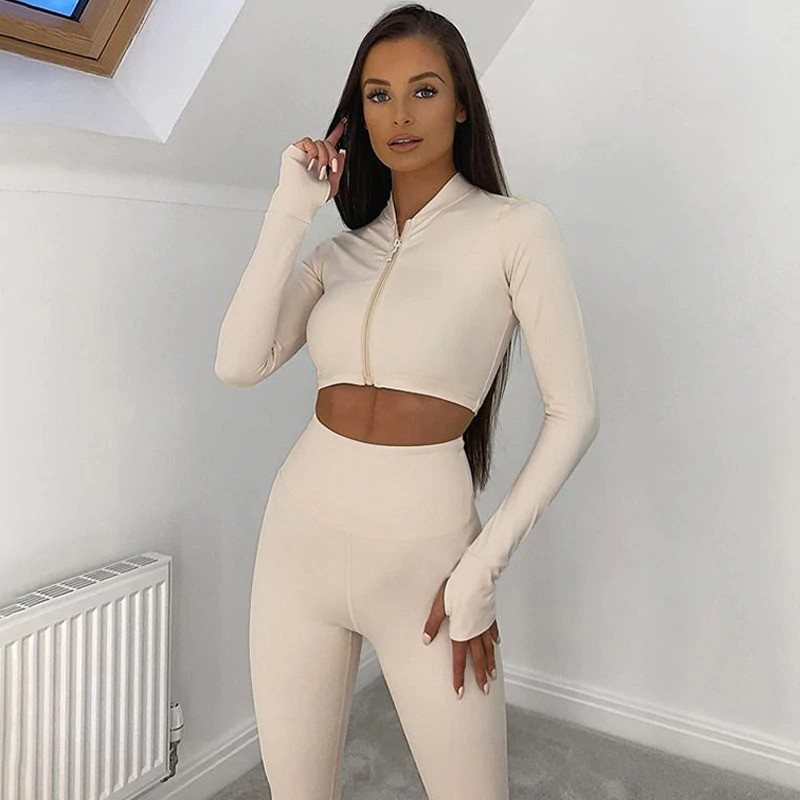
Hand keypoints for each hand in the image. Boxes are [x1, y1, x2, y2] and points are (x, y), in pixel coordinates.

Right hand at [291, 117, 346, 199]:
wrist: (301, 201)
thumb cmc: (314, 198)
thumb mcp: (333, 183)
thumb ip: (339, 167)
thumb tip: (342, 152)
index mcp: (321, 163)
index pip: (330, 145)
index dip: (337, 134)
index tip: (344, 124)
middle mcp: (312, 156)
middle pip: (327, 143)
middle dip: (333, 154)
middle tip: (333, 167)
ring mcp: (303, 153)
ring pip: (320, 143)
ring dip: (324, 156)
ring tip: (321, 171)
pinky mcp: (294, 150)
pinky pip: (308, 142)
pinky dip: (313, 153)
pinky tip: (311, 165)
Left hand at [422, 577, 500, 698]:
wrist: (478, 573)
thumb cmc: (457, 587)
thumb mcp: (439, 605)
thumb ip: (433, 624)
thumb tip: (426, 640)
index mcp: (461, 632)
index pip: (459, 660)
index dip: (459, 677)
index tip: (460, 692)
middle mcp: (475, 632)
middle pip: (478, 659)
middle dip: (479, 676)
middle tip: (484, 690)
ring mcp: (485, 624)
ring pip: (488, 648)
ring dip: (489, 663)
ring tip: (492, 676)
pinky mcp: (490, 614)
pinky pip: (493, 631)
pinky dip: (494, 641)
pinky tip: (496, 645)